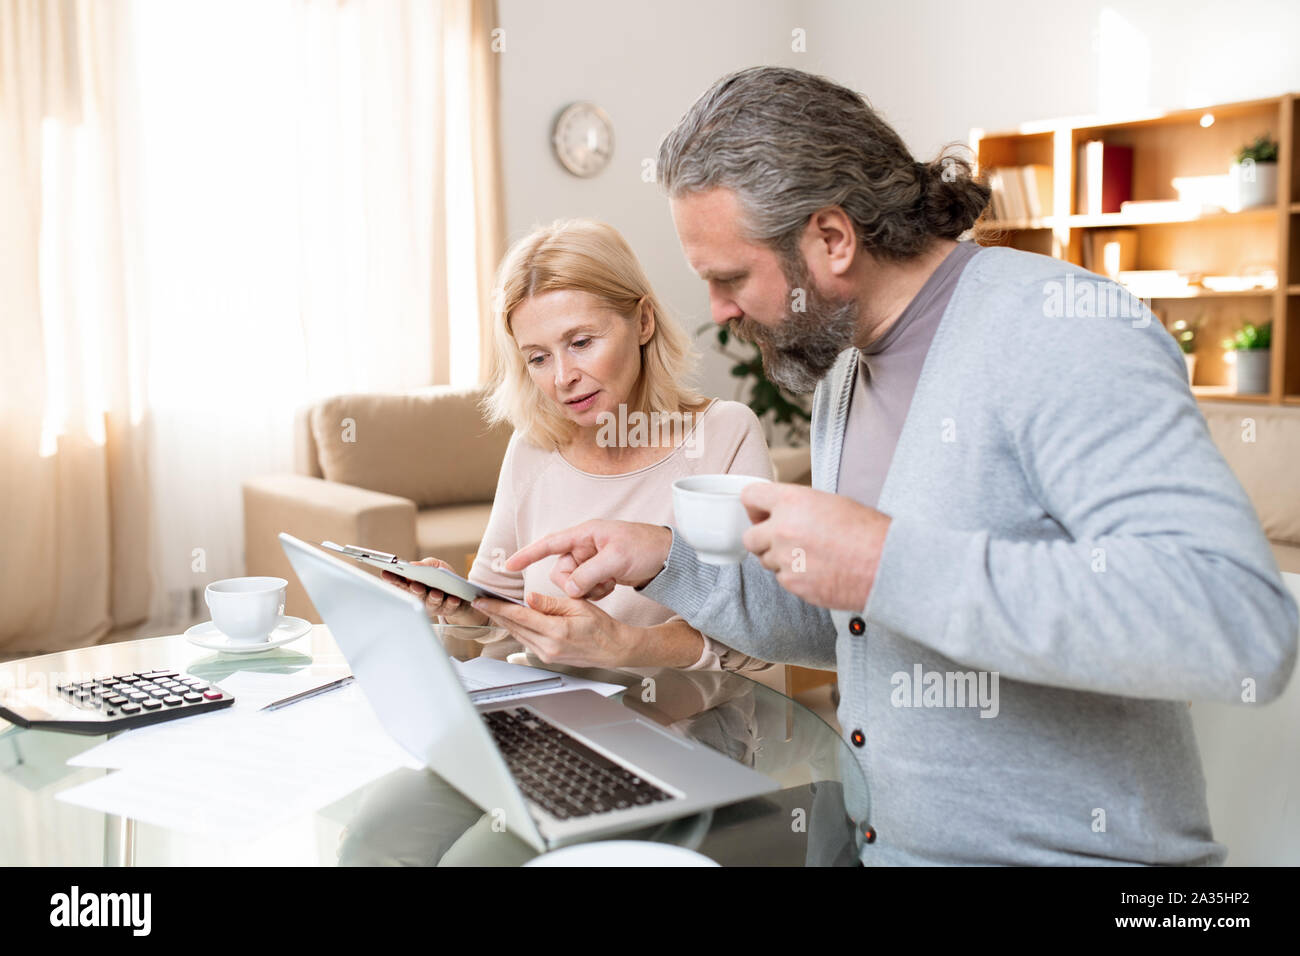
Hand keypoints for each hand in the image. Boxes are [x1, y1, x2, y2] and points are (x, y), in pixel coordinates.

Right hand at [380, 557, 487, 625]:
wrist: (464, 592)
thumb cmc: (443, 578)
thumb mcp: (435, 565)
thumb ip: (425, 564)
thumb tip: (412, 565)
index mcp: (414, 585)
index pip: (400, 582)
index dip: (392, 579)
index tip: (386, 572)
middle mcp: (422, 597)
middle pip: (415, 595)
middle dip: (414, 590)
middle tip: (415, 585)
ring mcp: (435, 605)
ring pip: (432, 603)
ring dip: (433, 598)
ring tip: (436, 593)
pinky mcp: (450, 609)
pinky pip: (450, 607)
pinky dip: (451, 603)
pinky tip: (454, 598)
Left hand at [471, 592, 638, 667]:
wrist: (613, 649)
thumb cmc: (601, 627)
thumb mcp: (578, 606)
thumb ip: (550, 603)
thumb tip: (528, 598)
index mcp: (556, 631)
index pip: (519, 617)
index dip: (497, 607)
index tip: (482, 600)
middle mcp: (548, 646)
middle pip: (514, 627)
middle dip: (495, 612)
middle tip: (479, 601)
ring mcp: (546, 655)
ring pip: (517, 634)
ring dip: (504, 621)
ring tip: (490, 607)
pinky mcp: (547, 657)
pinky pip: (526, 640)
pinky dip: (516, 629)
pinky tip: (510, 619)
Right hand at [506, 520, 672, 599]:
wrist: (667, 557)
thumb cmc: (646, 547)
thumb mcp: (617, 559)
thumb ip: (589, 574)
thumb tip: (569, 590)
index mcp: (585, 534)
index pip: (549, 544)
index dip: (528, 555)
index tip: (509, 565)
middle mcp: (584, 546)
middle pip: (559, 571)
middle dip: (574, 583)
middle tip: (597, 584)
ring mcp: (590, 560)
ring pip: (571, 583)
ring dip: (587, 589)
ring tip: (609, 583)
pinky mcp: (597, 573)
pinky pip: (583, 588)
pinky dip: (595, 592)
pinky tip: (611, 586)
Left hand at [740, 482, 890, 610]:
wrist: (886, 564)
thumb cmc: (867, 531)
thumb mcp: (830, 502)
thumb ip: (798, 506)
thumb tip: (782, 513)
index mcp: (791, 501)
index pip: (750, 497)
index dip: (755, 507)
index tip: (761, 514)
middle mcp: (782, 529)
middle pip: (750, 537)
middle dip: (763, 539)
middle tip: (784, 540)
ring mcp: (785, 559)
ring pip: (766, 561)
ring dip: (780, 559)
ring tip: (811, 556)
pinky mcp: (793, 583)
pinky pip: (783, 579)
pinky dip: (796, 576)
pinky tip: (818, 570)